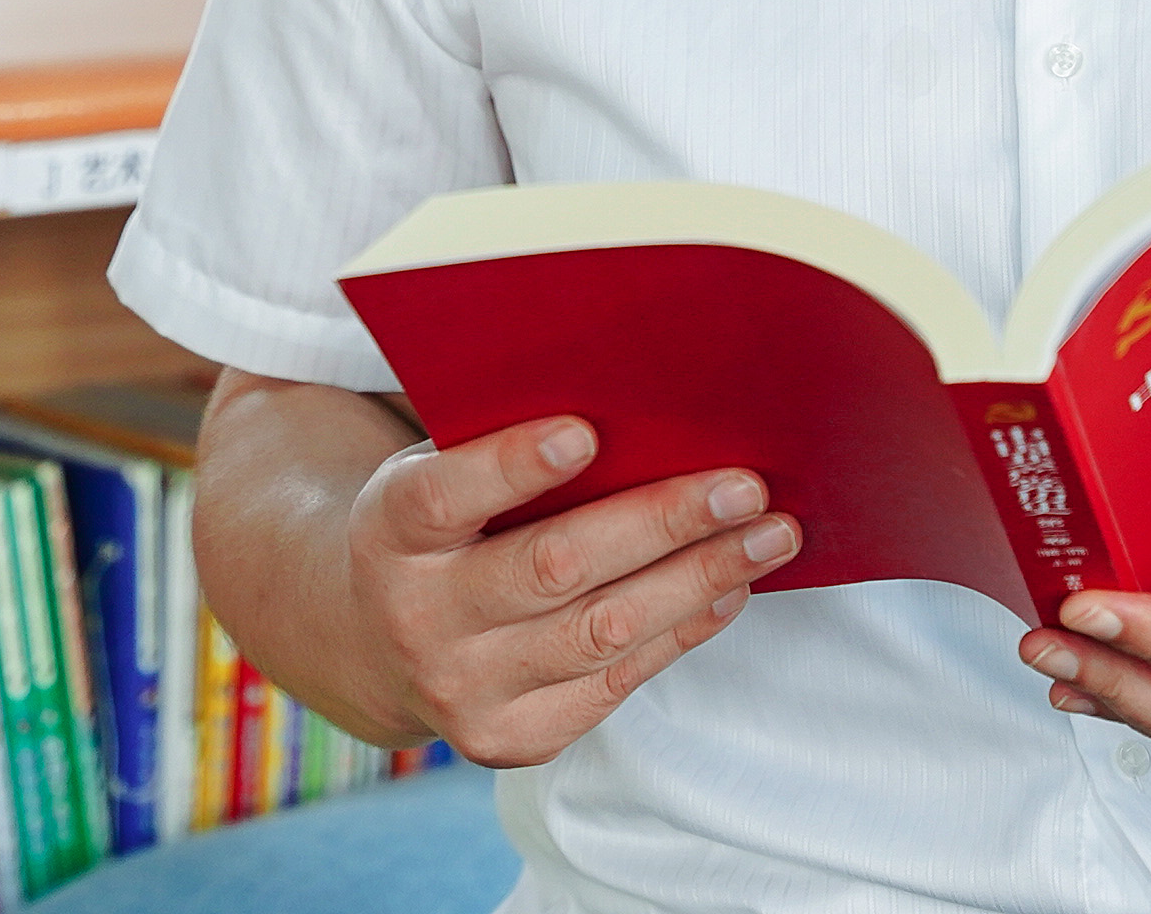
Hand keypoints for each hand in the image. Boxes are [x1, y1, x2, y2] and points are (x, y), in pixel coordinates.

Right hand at [349, 414, 802, 766]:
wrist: (383, 644)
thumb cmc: (442, 527)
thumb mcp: (439, 473)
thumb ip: (503, 447)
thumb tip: (640, 409)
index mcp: (388, 530)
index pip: (445, 496)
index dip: (513, 465)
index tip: (588, 430)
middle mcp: (415, 618)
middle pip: (552, 567)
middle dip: (661, 521)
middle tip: (742, 486)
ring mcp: (462, 690)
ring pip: (601, 632)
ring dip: (698, 579)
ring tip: (767, 537)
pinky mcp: (511, 741)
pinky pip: (615, 683)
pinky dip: (681, 630)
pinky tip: (728, 589)